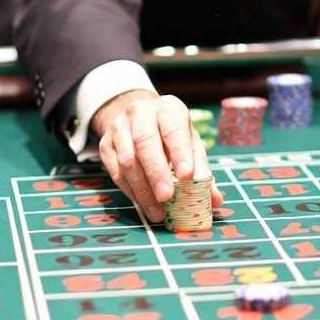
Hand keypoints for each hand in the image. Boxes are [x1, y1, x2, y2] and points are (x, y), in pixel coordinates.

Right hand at [91, 89, 223, 222]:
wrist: (139, 119)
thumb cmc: (171, 133)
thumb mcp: (189, 143)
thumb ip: (201, 168)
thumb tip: (214, 199)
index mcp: (168, 108)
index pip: (173, 129)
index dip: (180, 152)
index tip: (187, 175)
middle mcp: (141, 112)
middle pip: (146, 142)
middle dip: (157, 173)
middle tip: (167, 197)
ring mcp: (119, 127)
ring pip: (128, 160)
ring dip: (143, 189)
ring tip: (157, 211)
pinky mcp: (105, 144)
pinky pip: (115, 171)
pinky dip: (131, 191)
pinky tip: (143, 204)